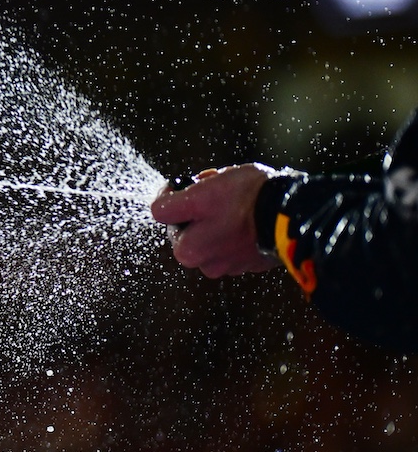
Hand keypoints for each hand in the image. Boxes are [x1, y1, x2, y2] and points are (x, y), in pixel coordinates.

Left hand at [148, 164, 281, 277]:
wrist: (292, 214)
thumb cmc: (249, 196)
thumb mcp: (209, 185)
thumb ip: (189, 193)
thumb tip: (188, 189)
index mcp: (184, 242)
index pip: (160, 212)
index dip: (168, 192)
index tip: (180, 184)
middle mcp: (200, 258)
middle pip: (184, 232)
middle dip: (193, 216)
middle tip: (210, 197)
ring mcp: (224, 265)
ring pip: (208, 243)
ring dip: (215, 229)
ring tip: (234, 208)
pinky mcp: (246, 267)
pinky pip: (231, 250)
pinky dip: (234, 237)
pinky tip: (248, 221)